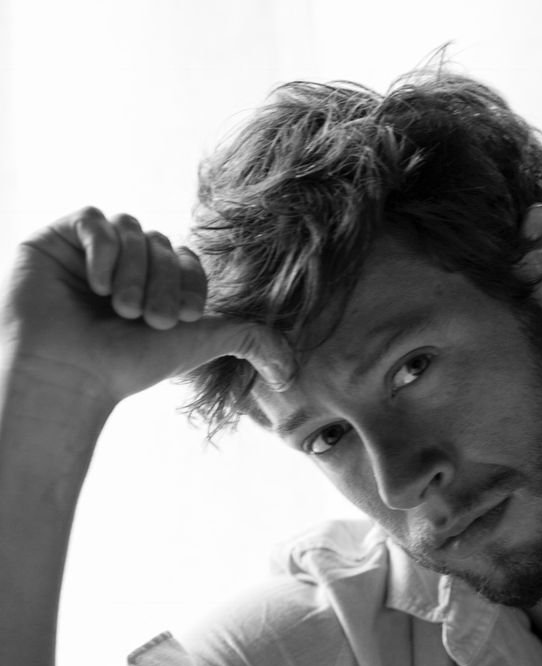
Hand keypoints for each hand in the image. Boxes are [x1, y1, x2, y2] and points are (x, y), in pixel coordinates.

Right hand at [1, 207, 265, 409]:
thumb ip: (251, 340)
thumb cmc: (132, 362)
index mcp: (158, 282)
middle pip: (161, 242)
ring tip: (123, 309)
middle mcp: (126, 263)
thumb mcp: (202, 343)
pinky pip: (92, 218)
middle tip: (149, 320)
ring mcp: (89, 250)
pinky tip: (97, 285)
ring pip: (131, 228)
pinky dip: (103, 249)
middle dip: (162, 282)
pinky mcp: (55, 240)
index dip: (191, 283)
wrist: (74, 372)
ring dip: (134, 272)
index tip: (185, 320)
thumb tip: (289, 373)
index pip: (187, 257)